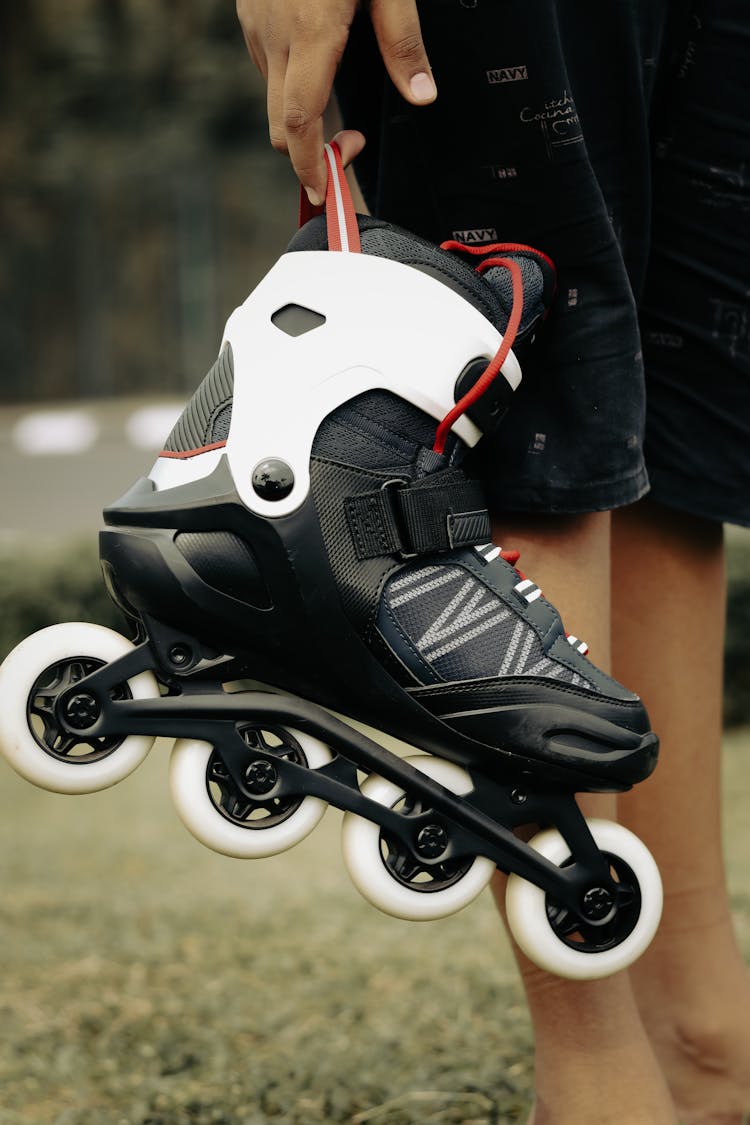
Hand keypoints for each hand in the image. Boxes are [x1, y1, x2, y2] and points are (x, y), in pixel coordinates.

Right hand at [237, 0, 435, 203]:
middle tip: (351, 145)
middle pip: (280, 125)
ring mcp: (256, 26)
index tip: (324, 194)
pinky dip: (288, 80)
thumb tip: (422, 96)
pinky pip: (266, 63)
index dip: (308, 168)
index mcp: (310, 33)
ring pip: (272, 95)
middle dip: (308, 154)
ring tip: (339, 88)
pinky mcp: (248, 14)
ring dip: (301, 113)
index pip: (299, 122)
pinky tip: (316, 55)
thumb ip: (403, 42)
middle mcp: (275, 36)